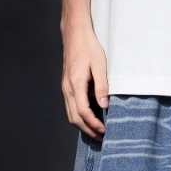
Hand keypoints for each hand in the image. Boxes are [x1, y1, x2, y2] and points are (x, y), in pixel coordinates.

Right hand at [61, 24, 108, 140]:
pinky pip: (70, 107)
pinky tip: (89, 119)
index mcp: (76, 84)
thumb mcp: (100, 65)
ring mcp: (65, 87)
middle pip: (74, 118)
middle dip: (88, 130)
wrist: (75, 33)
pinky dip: (79, 117)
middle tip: (102, 138)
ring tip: (96, 132)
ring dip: (83, 126)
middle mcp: (67, 88)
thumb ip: (102, 86)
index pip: (83, 112)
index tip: (105, 130)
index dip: (94, 124)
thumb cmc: (88, 46)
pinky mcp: (67, 86)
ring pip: (71, 114)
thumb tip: (105, 106)